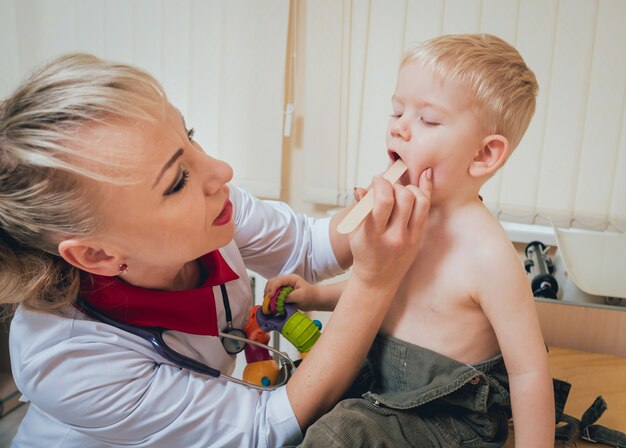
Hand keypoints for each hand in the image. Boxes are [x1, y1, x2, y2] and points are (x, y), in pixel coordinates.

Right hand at [263, 274, 319, 311]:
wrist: (315, 300)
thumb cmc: (310, 296)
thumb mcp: (300, 296)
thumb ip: (288, 297)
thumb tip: (277, 300)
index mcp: (291, 278)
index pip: (277, 281)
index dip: (272, 288)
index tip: (270, 297)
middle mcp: (286, 281)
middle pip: (271, 282)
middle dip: (267, 291)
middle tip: (267, 301)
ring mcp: (284, 286)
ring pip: (271, 287)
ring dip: (268, 295)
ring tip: (268, 303)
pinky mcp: (283, 292)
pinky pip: (274, 293)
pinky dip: (271, 298)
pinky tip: (271, 304)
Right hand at [350, 167, 430, 288]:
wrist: (378, 280)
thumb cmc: (364, 253)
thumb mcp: (354, 232)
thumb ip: (359, 210)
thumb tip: (360, 189)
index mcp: (374, 235)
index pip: (384, 201)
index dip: (381, 184)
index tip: (377, 180)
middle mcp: (395, 236)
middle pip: (405, 198)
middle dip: (396, 185)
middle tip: (389, 187)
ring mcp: (410, 238)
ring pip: (421, 202)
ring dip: (411, 189)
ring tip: (401, 191)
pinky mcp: (420, 237)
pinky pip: (426, 210)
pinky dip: (425, 192)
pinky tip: (423, 179)